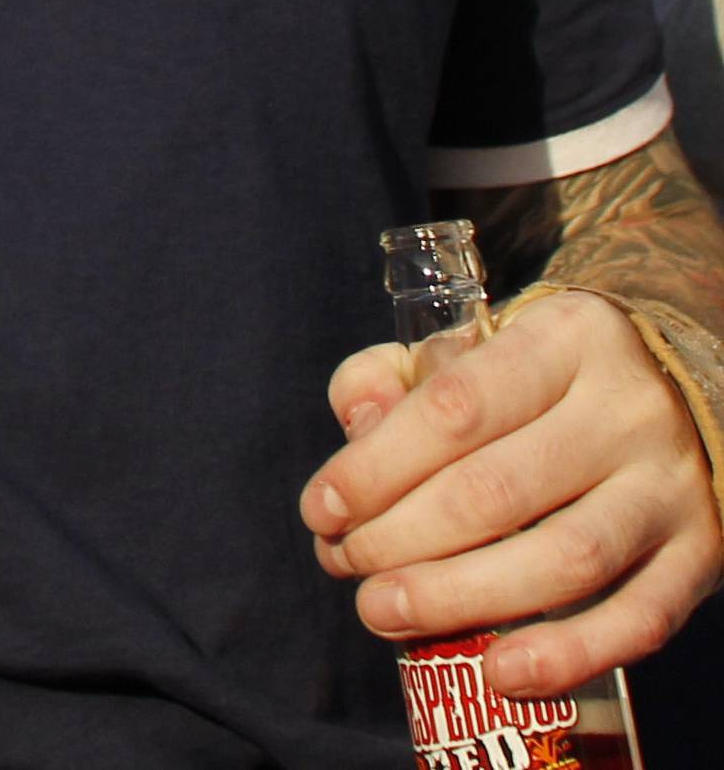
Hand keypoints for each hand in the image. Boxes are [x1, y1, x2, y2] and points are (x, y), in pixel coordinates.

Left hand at [300, 289, 723, 696]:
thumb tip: (356, 424)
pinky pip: (638, 619)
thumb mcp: (482, 344)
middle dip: (401, 539)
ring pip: (565, 559)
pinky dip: (567, 655)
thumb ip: (403, 375)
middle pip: (498, 489)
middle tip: (345, 565)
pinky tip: (497, 672)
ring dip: (461, 598)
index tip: (321, 508)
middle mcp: (625, 407)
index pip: (457, 406)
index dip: (377, 466)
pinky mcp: (700, 554)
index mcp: (565, 337)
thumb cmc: (548, 379)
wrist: (684, 392)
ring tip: (385, 612)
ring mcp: (669, 485)